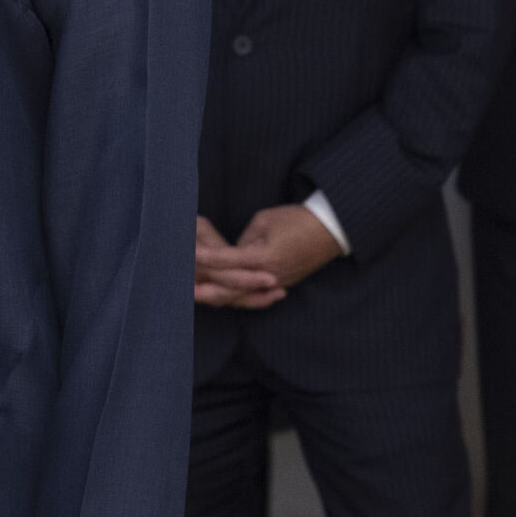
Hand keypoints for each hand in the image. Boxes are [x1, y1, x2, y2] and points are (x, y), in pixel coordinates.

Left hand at [195, 205, 341, 309]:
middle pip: (232, 286)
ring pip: (243, 295)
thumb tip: (228, 255)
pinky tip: (222, 297)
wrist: (331, 229)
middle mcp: (270, 275)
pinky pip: (257, 294)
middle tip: (183, 288)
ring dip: (219, 296)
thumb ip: (242, 241)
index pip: (227, 260)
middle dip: (207, 287)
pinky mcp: (283, 283)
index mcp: (264, 256)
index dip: (205, 258)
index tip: (186, 255)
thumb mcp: (263, 222)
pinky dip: (239, 297)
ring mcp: (278, 282)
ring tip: (197, 295)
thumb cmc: (296, 219)